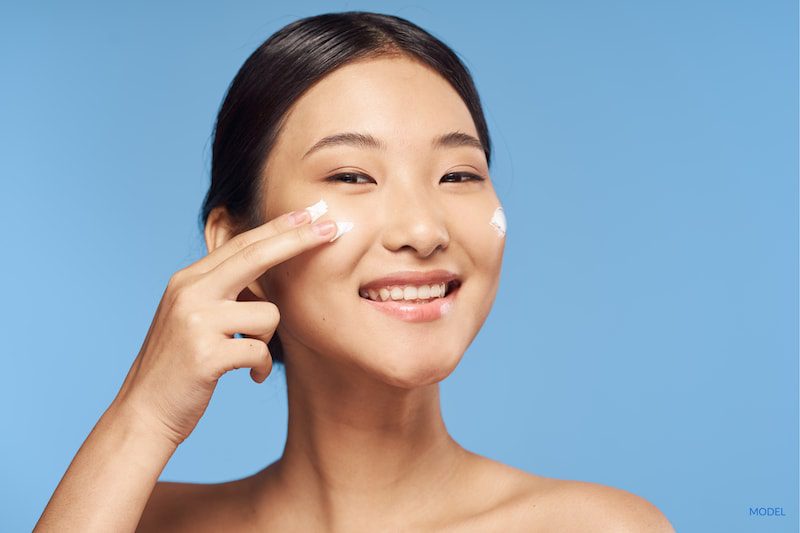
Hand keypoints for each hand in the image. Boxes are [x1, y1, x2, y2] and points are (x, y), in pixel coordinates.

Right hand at [112, 210, 339, 446]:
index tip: (309, 214)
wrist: (144, 414)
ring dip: (267, 340)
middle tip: (332, 228)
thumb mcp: (192, 319)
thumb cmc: (179, 368)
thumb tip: (265, 276)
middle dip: (299, 240)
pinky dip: (263, 367)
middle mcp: (189, 293)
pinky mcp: (206, 355)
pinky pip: (261, 351)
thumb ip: (220, 293)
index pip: (241, 244)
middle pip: (256, 255)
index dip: (279, 227)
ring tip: (248, 356)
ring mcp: (195, 322)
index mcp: (187, 281)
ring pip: (268, 314)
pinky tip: (250, 376)